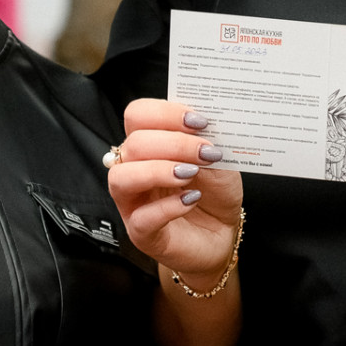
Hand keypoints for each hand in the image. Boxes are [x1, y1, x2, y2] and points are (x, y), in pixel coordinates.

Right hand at [107, 99, 244, 284]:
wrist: (224, 232)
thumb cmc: (215, 192)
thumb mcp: (219, 160)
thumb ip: (207, 142)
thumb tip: (203, 126)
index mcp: (150, 144)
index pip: (137, 115)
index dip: (165, 113)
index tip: (199, 122)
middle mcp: (134, 169)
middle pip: (133, 144)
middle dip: (173, 143)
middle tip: (205, 153)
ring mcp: (133, 202)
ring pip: (122, 178)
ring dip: (159, 171)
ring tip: (191, 174)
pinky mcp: (141, 232)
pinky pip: (142, 218)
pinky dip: (168, 206)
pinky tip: (191, 199)